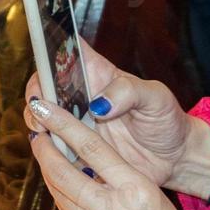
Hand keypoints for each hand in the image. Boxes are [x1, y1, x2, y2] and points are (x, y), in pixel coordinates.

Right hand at [24, 38, 209, 198]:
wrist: (173, 159)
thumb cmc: (165, 120)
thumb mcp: (156, 98)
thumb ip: (129, 92)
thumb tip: (99, 104)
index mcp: (97, 74)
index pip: (65, 52)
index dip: (49, 51)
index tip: (45, 65)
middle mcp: (80, 96)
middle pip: (43, 84)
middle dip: (35, 94)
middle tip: (41, 109)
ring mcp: (75, 123)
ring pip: (41, 116)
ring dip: (36, 121)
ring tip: (44, 132)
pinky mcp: (75, 148)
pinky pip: (52, 146)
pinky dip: (46, 148)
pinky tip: (53, 152)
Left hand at [26, 97, 209, 209]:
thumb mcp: (159, 206)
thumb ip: (125, 186)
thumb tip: (90, 168)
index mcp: (138, 192)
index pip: (90, 148)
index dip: (62, 125)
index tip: (45, 109)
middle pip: (63, 172)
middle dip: (45, 150)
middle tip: (37, 131)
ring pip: (60, 195)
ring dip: (50, 174)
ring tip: (45, 155)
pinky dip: (63, 201)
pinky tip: (61, 191)